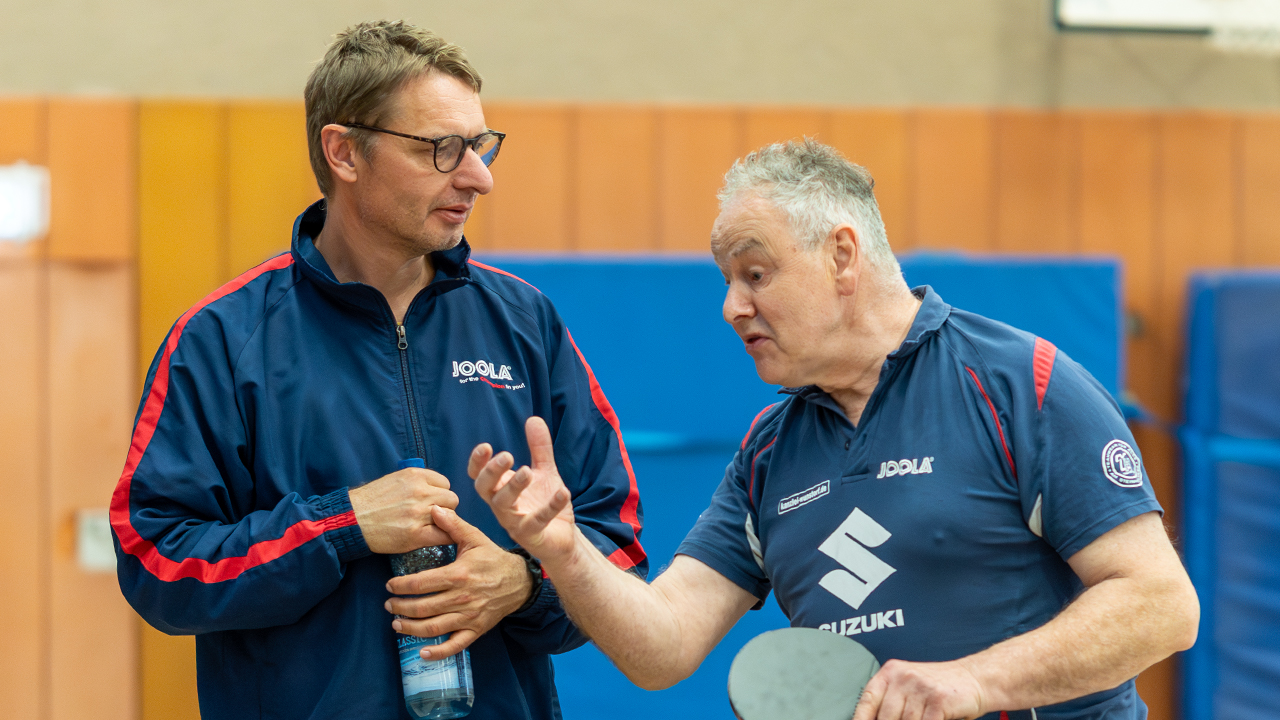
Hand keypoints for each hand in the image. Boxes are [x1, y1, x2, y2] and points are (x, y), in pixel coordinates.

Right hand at [349, 467, 458, 553]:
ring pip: (451, 516)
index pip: (445, 483)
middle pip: (451, 499)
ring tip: (429, 526)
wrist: (350, 520)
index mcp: (415, 475)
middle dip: (444, 507)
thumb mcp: (394, 480)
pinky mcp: (415, 534)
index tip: (431, 502)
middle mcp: (420, 491)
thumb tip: (435, 489)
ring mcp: (419, 513)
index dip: (440, 494)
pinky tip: (434, 538)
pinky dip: (443, 538)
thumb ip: (416, 482)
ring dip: (444, 522)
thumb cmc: (370, 501)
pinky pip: (444, 536)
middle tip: (430, 516)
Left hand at [384, 507, 531, 657]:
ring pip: (434, 627)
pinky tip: (423, 653)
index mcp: (459, 575)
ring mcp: (469, 616)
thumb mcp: (475, 538)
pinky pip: (456, 645)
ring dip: (411, 628)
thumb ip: (453, 525)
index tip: (390, 585)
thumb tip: (434, 508)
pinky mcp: (476, 629)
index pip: (422, 583)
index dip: (401, 586)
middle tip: (388, 605)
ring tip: (396, 624)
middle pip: (423, 607)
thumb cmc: (493, 559)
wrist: (520, 581)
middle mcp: (462, 598)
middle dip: (400, 607)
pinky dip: (438, 652)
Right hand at [470, 416, 577, 565]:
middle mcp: (501, 506)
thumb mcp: (544, 472)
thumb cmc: (544, 503)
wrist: (562, 537)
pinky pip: (538, 521)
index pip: (479, 475)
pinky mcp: (532, 535)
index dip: (477, 462)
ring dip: (514, 487)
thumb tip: (533, 418)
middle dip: (492, 472)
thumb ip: (539, 448)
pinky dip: (551, 507)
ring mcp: (514, 522)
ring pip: (504, 506)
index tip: (486, 446)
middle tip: (506, 455)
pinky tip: (564, 492)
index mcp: (500, 489)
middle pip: (484, 489)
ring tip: (528, 471)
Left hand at [852, 659, 985, 719]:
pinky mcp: (938, 700)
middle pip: (885, 717)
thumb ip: (890, 702)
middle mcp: (903, 677)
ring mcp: (921, 687)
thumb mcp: (908, 687)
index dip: (860, 719)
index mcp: (890, 672)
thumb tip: (872, 719)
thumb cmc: (938, 687)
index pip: (867, 700)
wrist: (973, 678)